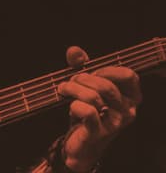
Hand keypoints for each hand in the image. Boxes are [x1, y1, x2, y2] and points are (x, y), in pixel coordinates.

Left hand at [56, 46, 141, 171]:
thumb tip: (74, 51)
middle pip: (106, 85)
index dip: (107, 69)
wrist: (81, 144)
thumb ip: (81, 66)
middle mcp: (128, 111)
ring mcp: (115, 123)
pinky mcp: (98, 133)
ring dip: (73, 89)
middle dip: (83, 79)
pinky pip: (87, 111)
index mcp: (131, 97)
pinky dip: (75, 105)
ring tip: (63, 90)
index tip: (90, 71)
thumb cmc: (87, 112)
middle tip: (70, 81)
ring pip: (95, 97)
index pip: (129, 76)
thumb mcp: (86, 86)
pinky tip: (71, 107)